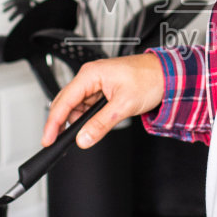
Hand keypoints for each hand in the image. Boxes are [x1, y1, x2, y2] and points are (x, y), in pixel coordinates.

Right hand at [41, 54, 165, 148]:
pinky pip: (88, 106)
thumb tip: (84, 138)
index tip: (48, 138)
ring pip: (77, 106)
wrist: (168, 74)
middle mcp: (91, 76)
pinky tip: (93, 125)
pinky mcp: (104, 89)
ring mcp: (97, 83)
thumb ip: (100, 124)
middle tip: (57, 142)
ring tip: (87, 132)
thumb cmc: (150, 79)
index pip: (64, 100)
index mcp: (91, 74)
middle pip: (66, 103)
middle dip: (62, 123)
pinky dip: (88, 117)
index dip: (53, 122)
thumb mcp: (123, 106)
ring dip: (79, 121)